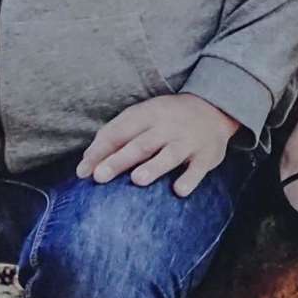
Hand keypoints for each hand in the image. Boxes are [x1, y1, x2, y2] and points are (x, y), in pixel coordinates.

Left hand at [76, 93, 239, 197]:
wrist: (214, 107)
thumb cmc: (167, 117)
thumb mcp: (144, 116)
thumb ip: (117, 135)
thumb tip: (86, 163)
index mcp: (148, 113)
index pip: (120, 131)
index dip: (101, 150)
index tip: (83, 172)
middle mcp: (167, 126)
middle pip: (141, 144)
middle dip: (120, 160)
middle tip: (100, 176)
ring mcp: (188, 140)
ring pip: (169, 154)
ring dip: (154, 167)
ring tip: (137, 179)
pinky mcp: (206, 155)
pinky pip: (198, 168)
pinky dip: (189, 178)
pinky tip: (179, 190)